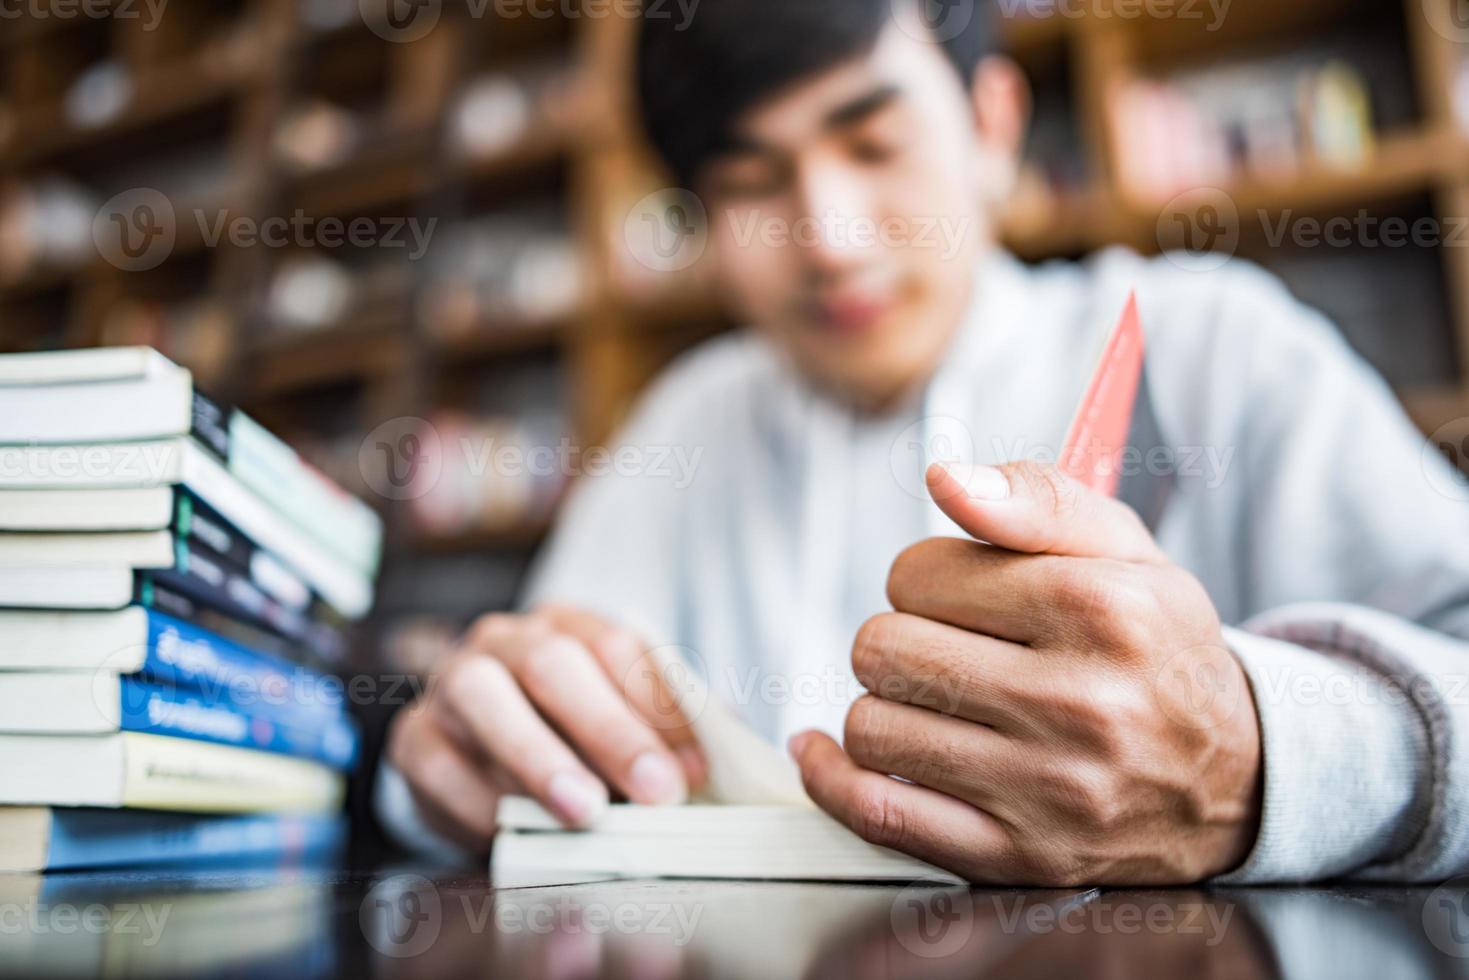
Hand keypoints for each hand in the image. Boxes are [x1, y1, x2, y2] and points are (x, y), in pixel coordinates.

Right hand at [387, 604, 705, 851]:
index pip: (614, 645)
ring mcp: (450, 684)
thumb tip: (732, 746)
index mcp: (564, 626)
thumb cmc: (564, 737)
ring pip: (485, 699)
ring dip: (540, 757)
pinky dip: (479, 801)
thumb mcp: (619, 722)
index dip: (657, 704)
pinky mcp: (414, 738)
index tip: (697, 764)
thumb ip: (667, 729)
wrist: (472, 760)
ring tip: (586, 810)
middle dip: (610, 729)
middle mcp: (504, 641)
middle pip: (552, 664)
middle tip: (658, 791)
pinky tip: (515, 831)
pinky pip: (439, 763)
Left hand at [790, 462, 1261, 884]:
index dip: (924, 577)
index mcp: (1104, 610)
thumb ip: (1037, 498)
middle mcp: (1079, 703)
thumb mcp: (1126, 552)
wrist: (1233, 784)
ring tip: (931, 702)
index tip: (956, 595)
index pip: (920, 574)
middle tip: (946, 649)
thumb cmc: (1160, 654)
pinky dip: (834, 778)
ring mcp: (1047, 790)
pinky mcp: (1015, 856)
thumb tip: (946, 479)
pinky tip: (831, 752)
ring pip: (871, 727)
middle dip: (899, 638)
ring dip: (883, 706)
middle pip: (884, 649)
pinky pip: (877, 813)